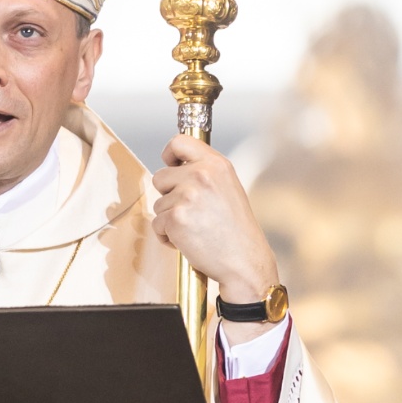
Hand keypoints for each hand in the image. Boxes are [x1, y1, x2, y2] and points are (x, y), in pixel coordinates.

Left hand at [149, 138, 278, 303]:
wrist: (244, 261)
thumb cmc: (236, 230)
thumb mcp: (227, 188)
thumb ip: (205, 173)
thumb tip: (176, 166)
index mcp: (216, 164)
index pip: (180, 141)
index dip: (169, 154)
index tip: (171, 165)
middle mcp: (201, 174)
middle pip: (160, 176)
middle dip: (169, 196)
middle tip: (191, 212)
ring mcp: (186, 195)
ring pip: (158, 203)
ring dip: (170, 219)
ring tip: (196, 229)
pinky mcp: (174, 218)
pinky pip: (157, 224)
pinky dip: (167, 236)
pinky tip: (189, 241)